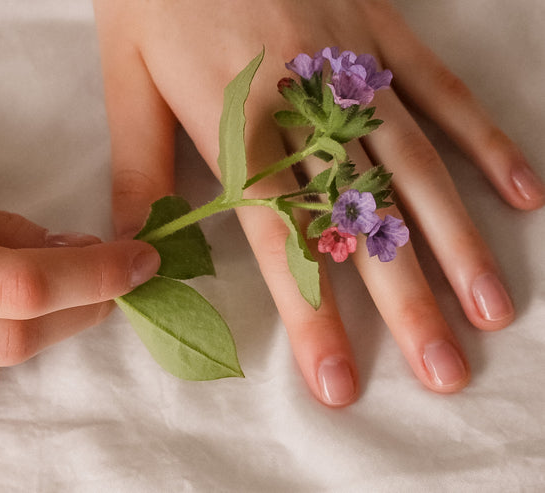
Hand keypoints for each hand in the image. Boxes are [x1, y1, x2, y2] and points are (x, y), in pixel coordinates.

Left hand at [93, 0, 543, 405]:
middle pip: (364, 216)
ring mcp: (354, 64)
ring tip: (493, 307)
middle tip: (444, 371)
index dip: (312, 313)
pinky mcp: (381, 30)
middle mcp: (307, 102)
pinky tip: (525, 193)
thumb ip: (138, 170)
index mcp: (238, 123)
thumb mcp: (126, 81)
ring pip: (416, 164)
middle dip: (405, 301)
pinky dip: (486, 141)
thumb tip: (138, 252)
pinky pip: (442, 90)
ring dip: (458, 241)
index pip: (281, 238)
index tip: (339, 380)